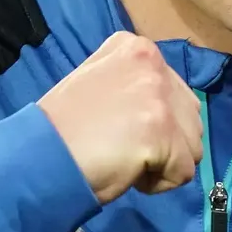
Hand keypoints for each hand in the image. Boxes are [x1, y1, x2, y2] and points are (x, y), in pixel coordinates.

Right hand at [38, 32, 203, 201]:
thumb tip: (169, 110)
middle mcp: (152, 62)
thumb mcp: (101, 84)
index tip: (118, 129)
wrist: (39, 155)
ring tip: (123, 158)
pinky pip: (184, 172)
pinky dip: (159, 184)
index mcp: (137, 47)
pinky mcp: (161, 129)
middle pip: (190, 119)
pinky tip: (127, 171)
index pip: (176, 94)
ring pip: (192, 146)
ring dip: (163, 163)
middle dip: (165, 143)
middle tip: (121, 147)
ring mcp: (158, 95)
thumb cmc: (64, 129)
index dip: (153, 122)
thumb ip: (137, 85)